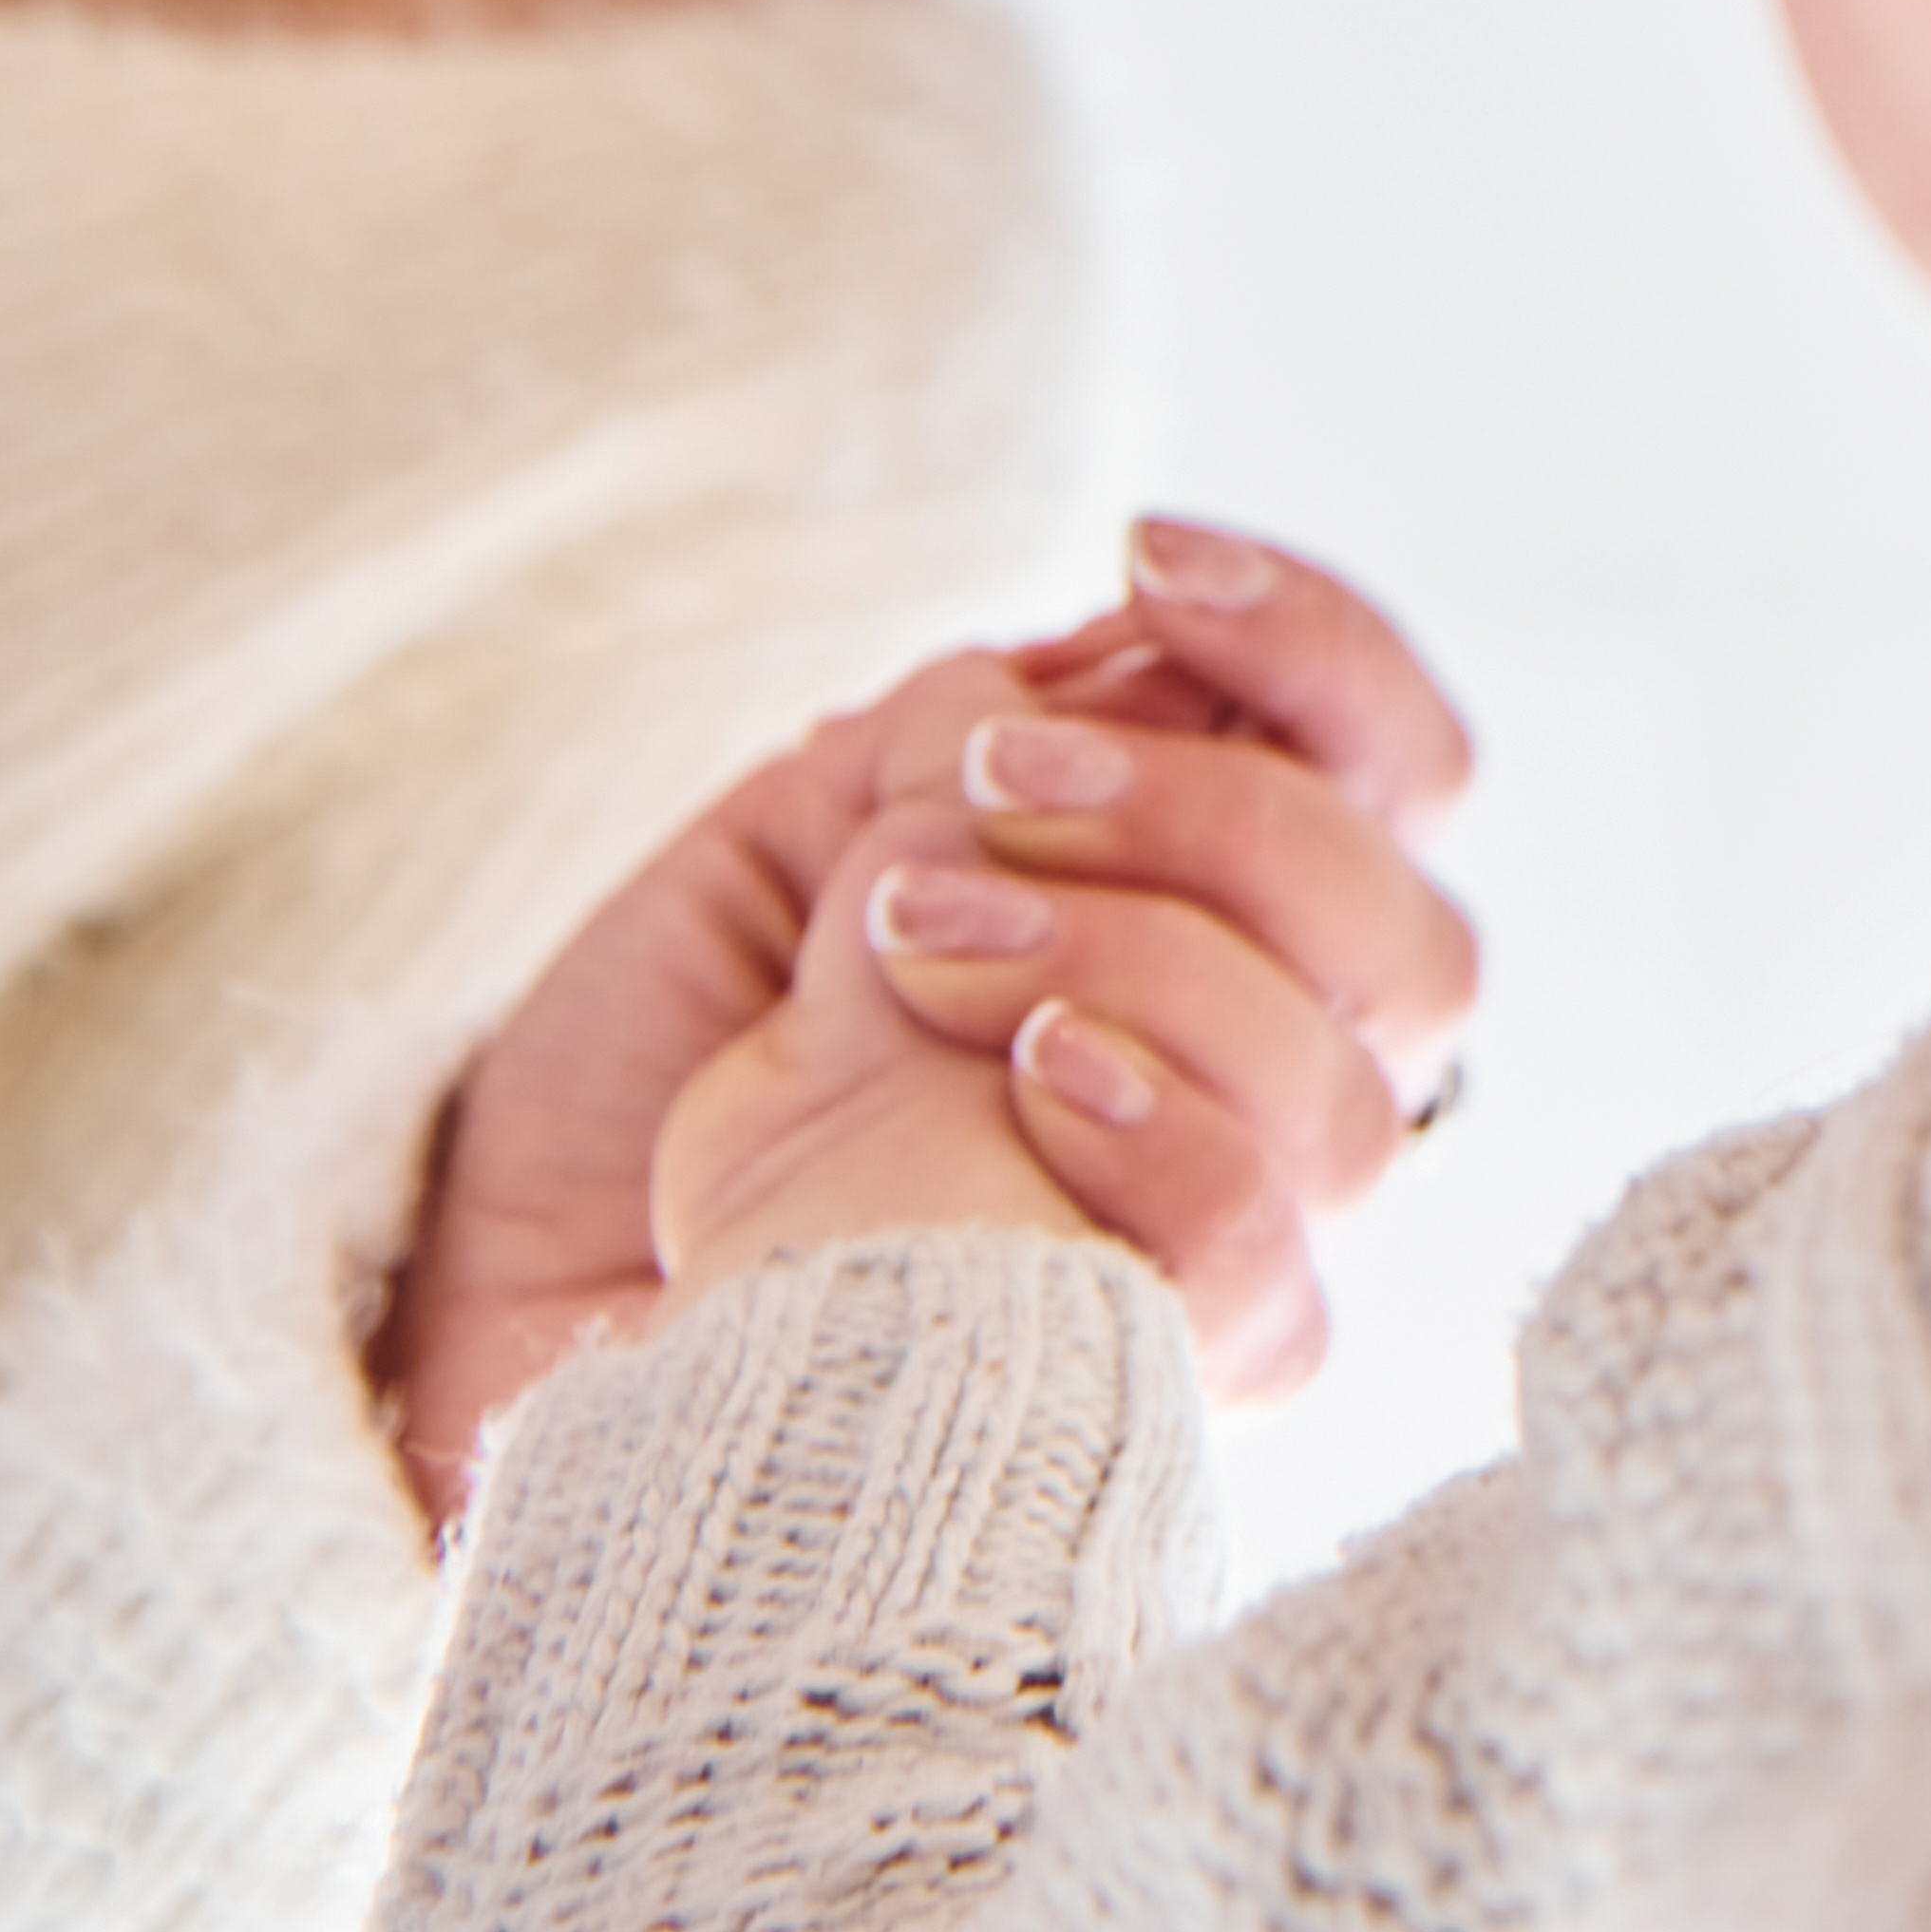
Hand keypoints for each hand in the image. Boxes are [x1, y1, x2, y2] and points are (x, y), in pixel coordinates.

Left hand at [669, 528, 1475, 1392]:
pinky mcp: (1164, 1375)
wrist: (522, 1307)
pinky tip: (1029, 1079)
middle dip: (1209, 818)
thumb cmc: (660, 1078)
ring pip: (1347, 1092)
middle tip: (993, 791)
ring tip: (913, 946)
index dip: (1311, 646)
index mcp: (1218, 921)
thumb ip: (961, 748)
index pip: (1391, 771)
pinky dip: (1162, 1138)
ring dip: (1141, 965)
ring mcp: (1237, 1232)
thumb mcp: (794, 839)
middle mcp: (1274, 1080)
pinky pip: (1265, 1262)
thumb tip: (1121, 665)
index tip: (1145, 556)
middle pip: (1408, 936)